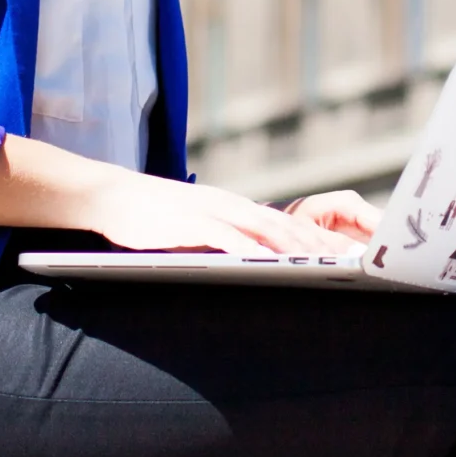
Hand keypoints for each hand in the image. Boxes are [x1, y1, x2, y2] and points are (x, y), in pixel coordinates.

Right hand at [90, 170, 363, 255]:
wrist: (111, 195)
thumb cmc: (151, 216)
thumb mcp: (193, 227)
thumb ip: (220, 238)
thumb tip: (247, 261)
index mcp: (231, 207)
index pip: (280, 223)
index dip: (312, 239)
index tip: (339, 255)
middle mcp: (227, 205)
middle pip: (280, 224)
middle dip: (313, 243)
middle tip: (344, 260)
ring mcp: (208, 211)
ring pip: (258, 227)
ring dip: (289, 245)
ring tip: (319, 261)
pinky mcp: (187, 222)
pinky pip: (222, 235)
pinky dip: (245, 247)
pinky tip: (263, 260)